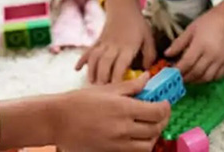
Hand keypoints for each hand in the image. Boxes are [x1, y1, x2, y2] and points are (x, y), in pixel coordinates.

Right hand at [53, 74, 171, 151]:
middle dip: (162, 120)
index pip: (158, 112)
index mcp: (124, 108)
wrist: (58, 120)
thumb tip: (147, 77)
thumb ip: (130, 86)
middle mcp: (124, 128)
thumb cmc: (79, 101)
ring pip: (148, 144)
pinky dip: (140, 145)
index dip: (166, 107)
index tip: (164, 103)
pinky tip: (136, 136)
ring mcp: (118, 143)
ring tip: (148, 126)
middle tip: (159, 113)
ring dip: (153, 135)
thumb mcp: (106, 89)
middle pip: (156, 128)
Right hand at [75, 0, 155, 84]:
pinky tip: (77, 69)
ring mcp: (103, 44)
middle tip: (101, 92)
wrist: (123, 7)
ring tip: (91, 84)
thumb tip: (146, 70)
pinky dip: (82, 60)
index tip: (115, 90)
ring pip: (94, 59)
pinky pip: (88, 51)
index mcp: (127, 47)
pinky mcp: (97, 41)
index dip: (116, 78)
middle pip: (104, 64)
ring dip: (91, 71)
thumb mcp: (149, 38)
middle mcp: (113, 46)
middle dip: (101, 78)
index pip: (120, 65)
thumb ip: (149, 55)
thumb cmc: (138, 24)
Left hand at [165, 0, 223, 82]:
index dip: (179, 70)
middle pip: (196, 72)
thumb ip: (178, 43)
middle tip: (178, 79)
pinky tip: (201, 77)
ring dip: (196, 81)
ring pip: (207, 77)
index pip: (187, 62)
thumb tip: (167, 54)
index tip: (171, 73)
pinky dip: (208, 79)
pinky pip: (217, 76)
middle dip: (186, 78)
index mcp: (200, 45)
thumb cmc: (206, 23)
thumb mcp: (189, 30)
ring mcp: (221, 60)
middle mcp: (211, 54)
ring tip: (188, 79)